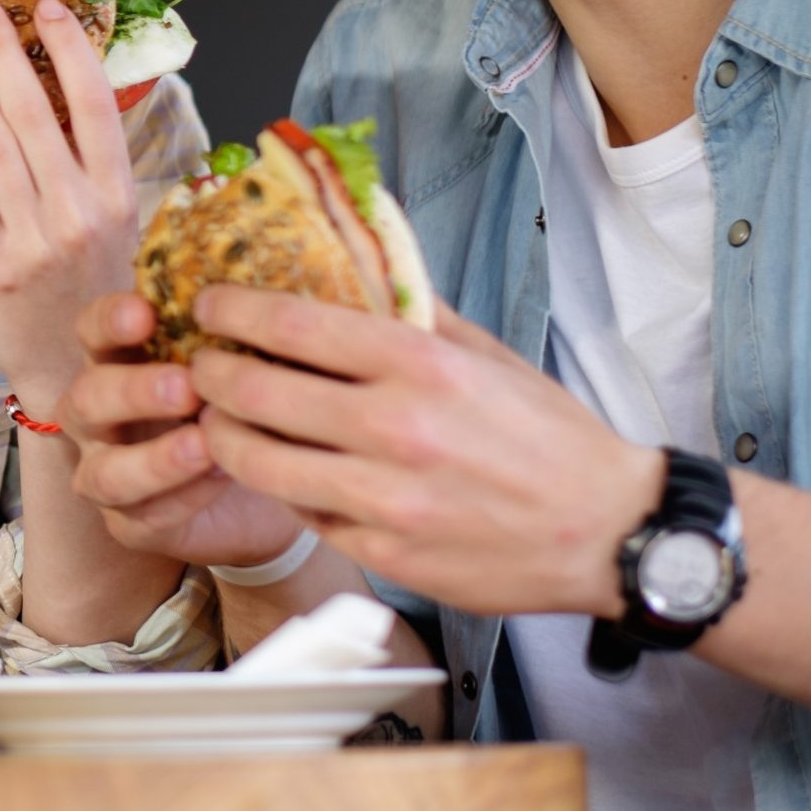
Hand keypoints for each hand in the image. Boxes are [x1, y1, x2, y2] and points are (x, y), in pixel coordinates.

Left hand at [0, 0, 135, 403]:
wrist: (77, 374)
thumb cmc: (93, 288)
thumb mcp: (116, 223)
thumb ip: (97, 163)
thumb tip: (82, 85)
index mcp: (118, 192)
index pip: (98, 106)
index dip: (72, 51)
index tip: (47, 6)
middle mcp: (83, 211)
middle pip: (39, 114)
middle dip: (5, 53)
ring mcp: (38, 241)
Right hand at [61, 292, 310, 567]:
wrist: (271, 479)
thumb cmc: (252, 403)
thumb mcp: (251, 361)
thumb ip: (246, 330)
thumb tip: (278, 289)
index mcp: (119, 361)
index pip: (92, 331)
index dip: (109, 320)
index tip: (145, 312)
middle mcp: (99, 416)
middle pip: (86, 399)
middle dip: (132, 391)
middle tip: (186, 385)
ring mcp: (107, 471)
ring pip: (104, 472)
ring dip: (153, 458)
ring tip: (205, 444)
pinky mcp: (129, 524)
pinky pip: (141, 517)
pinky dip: (181, 498)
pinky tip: (222, 480)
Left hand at [185, 286, 663, 617]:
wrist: (610, 532)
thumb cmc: (548, 436)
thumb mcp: (485, 354)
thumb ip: (413, 311)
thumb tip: (353, 259)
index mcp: (419, 365)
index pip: (290, 323)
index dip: (230, 310)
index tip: (208, 305)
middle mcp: (395, 429)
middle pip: (253, 391)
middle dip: (209, 373)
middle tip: (201, 365)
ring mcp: (385, 498)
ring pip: (256, 460)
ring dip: (222, 434)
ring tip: (220, 418)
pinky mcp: (383, 551)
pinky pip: (300, 511)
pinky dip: (280, 486)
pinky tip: (282, 468)